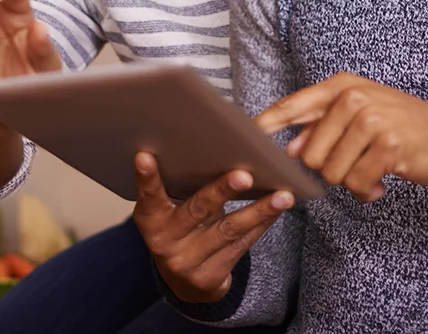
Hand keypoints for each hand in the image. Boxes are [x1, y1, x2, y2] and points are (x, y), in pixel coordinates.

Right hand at [132, 153, 293, 302]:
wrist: (183, 281)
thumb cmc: (182, 227)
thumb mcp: (172, 209)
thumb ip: (182, 185)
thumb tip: (218, 146)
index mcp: (151, 219)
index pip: (149, 195)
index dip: (146, 177)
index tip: (145, 155)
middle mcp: (165, 241)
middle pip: (198, 210)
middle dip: (222, 191)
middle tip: (244, 175)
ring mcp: (187, 262)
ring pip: (228, 230)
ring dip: (259, 210)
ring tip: (283, 195)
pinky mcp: (209, 278)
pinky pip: (242, 245)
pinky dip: (262, 224)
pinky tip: (278, 209)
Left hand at [255, 73, 427, 202]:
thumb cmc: (400, 126)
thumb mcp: (360, 115)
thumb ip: (323, 127)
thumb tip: (291, 148)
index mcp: (342, 85)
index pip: (294, 104)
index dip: (267, 122)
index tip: (245, 135)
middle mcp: (353, 97)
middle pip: (311, 154)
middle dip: (330, 169)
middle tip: (356, 162)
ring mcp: (371, 119)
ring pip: (332, 172)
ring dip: (351, 181)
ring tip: (371, 169)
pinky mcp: (388, 146)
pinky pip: (356, 185)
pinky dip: (367, 192)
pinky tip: (382, 182)